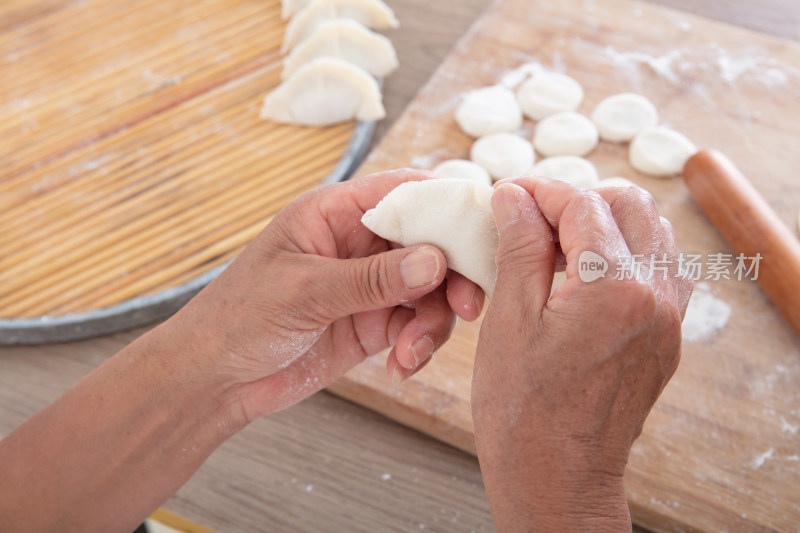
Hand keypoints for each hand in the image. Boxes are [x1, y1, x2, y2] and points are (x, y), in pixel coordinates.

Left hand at [161, 169, 482, 422]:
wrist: (216, 379)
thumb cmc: (239, 317)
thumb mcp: (304, 291)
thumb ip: (372, 278)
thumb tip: (435, 259)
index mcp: (336, 213)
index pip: (406, 192)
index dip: (449, 206)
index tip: (482, 234)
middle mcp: (360, 244)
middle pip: (431, 242)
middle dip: (453, 274)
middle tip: (465, 307)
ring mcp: (370, 285)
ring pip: (431, 289)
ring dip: (434, 321)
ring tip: (412, 352)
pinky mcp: (373, 323)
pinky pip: (417, 325)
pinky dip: (420, 345)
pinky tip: (400, 366)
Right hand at [471, 178, 691, 531]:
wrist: (558, 477)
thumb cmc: (524, 411)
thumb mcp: (509, 320)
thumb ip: (518, 248)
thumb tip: (513, 197)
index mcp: (614, 289)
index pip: (583, 205)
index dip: (541, 192)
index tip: (510, 194)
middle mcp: (655, 296)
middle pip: (629, 205)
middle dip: (578, 199)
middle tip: (532, 216)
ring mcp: (668, 318)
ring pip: (652, 232)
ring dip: (606, 222)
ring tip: (557, 244)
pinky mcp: (667, 337)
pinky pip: (661, 270)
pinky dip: (627, 254)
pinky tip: (588, 273)